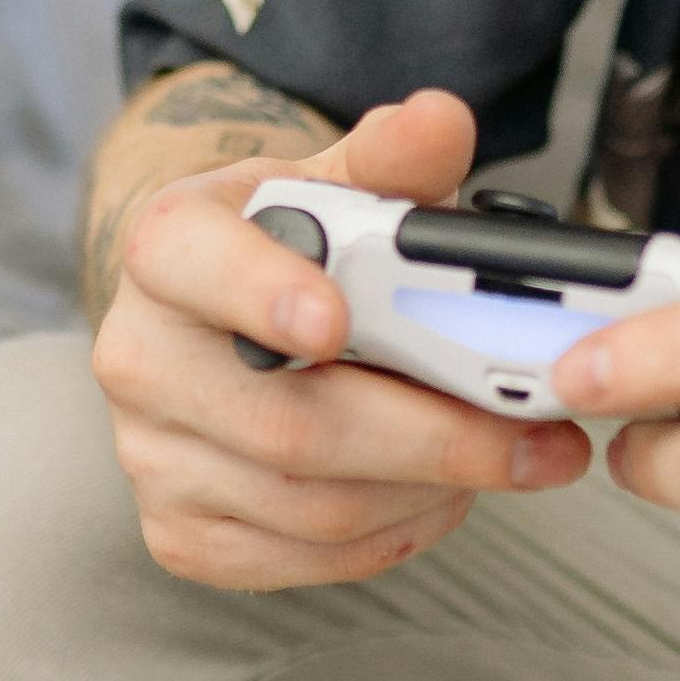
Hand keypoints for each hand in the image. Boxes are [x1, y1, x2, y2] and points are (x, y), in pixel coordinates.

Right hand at [94, 86, 588, 588]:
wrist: (218, 322)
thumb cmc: (289, 250)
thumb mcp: (333, 186)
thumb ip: (392, 160)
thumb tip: (440, 121)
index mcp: (169, 248)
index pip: (195, 265)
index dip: (262, 295)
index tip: (333, 321)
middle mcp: (139, 357)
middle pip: (289, 423)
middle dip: (433, 437)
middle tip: (540, 436)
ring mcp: (151, 456)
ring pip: (309, 505)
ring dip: (432, 490)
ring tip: (509, 456)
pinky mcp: (181, 534)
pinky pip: (303, 558)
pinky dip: (395, 535)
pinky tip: (439, 494)